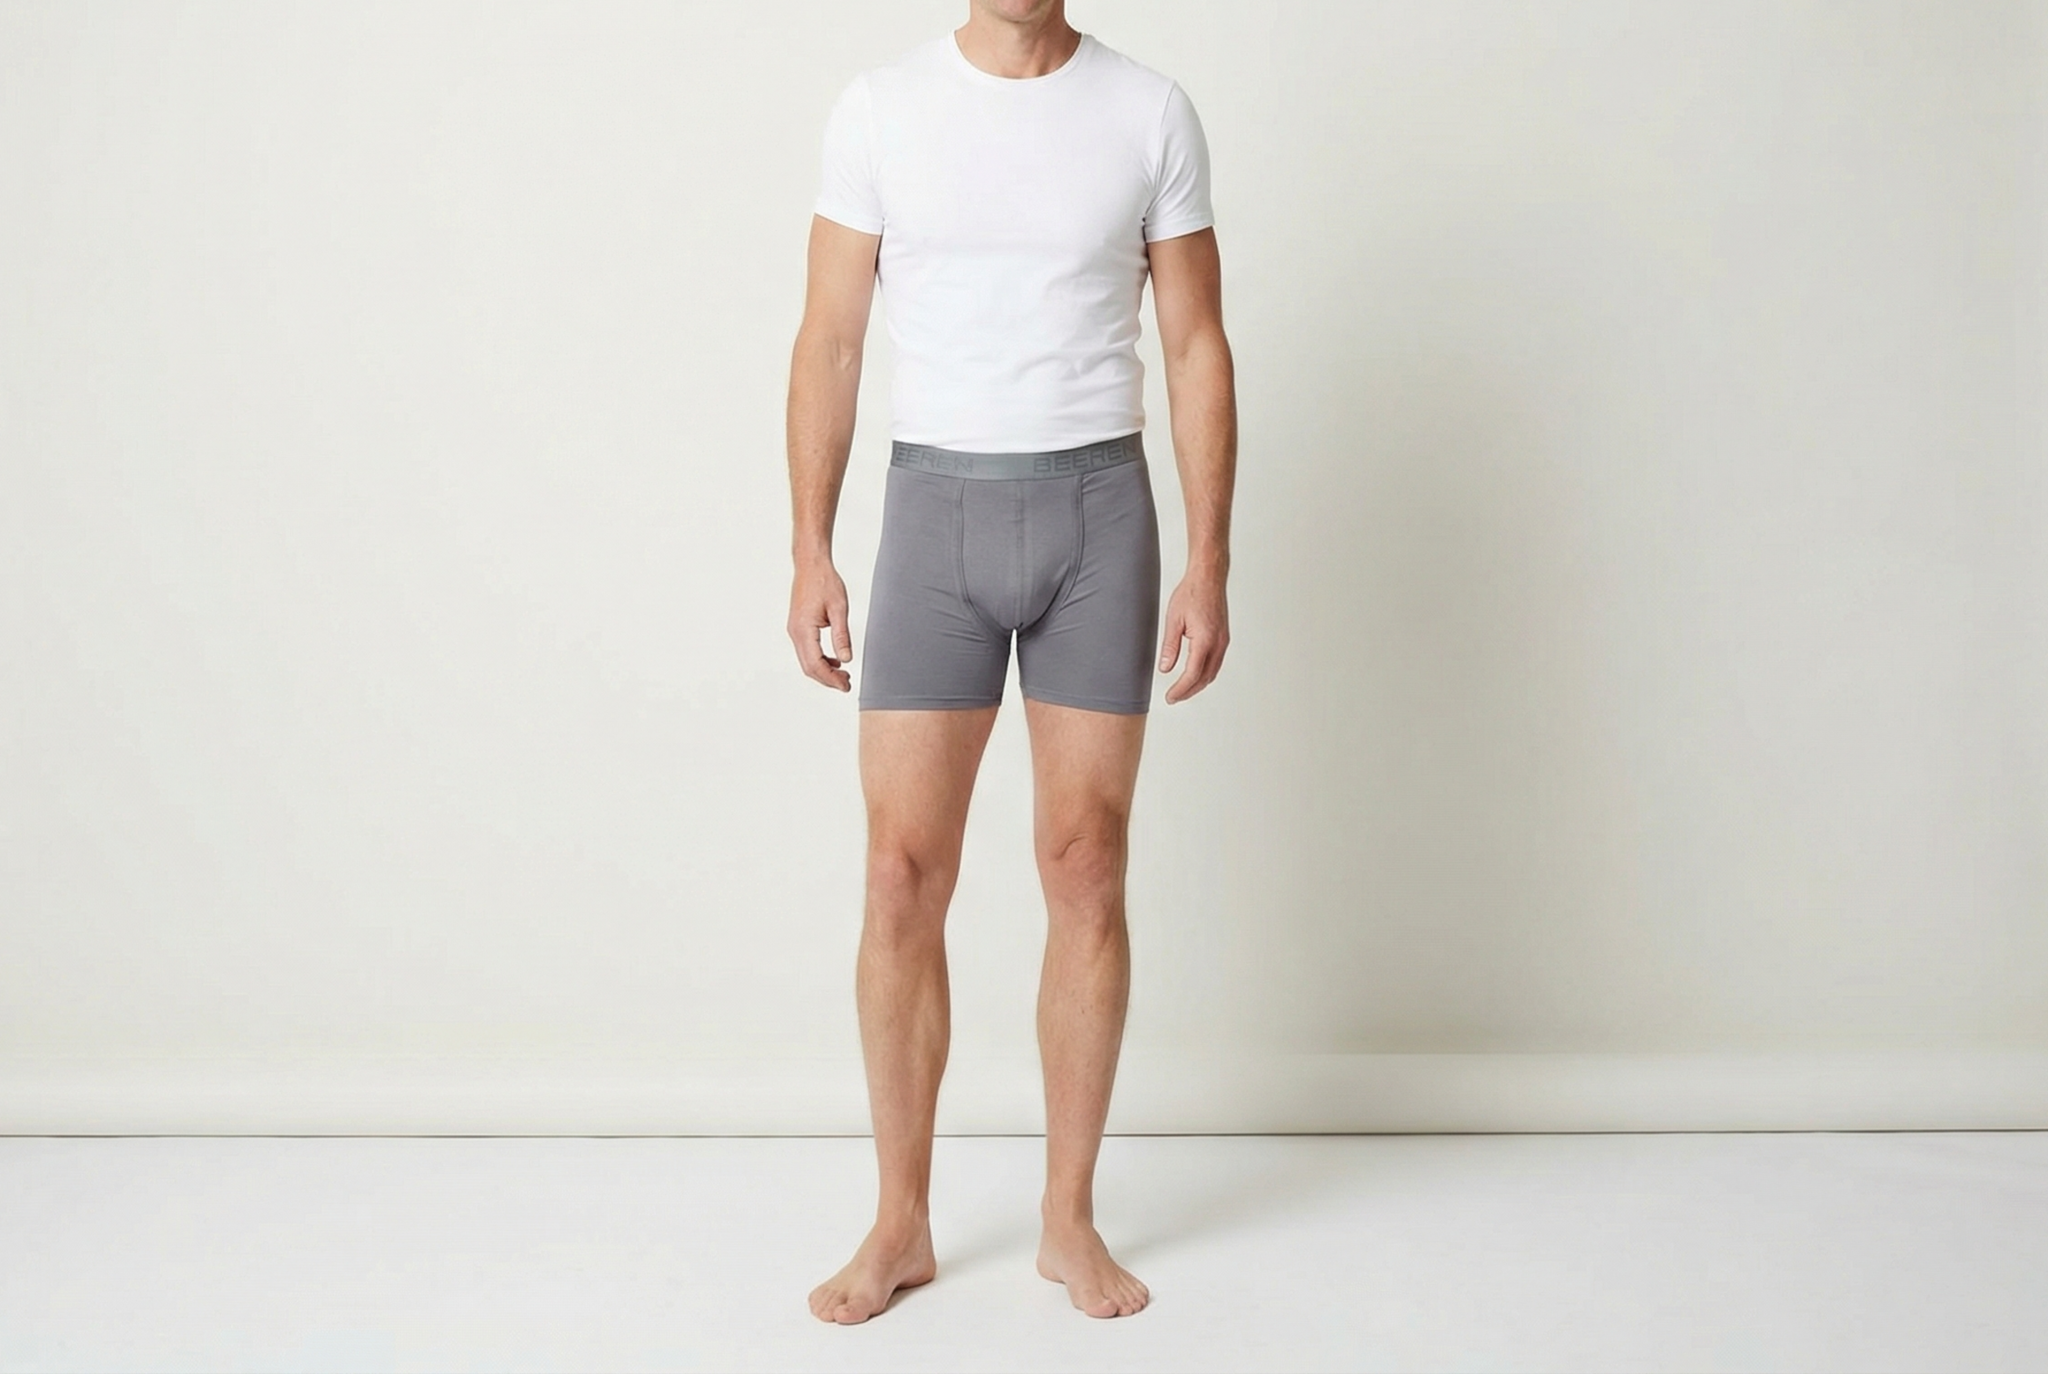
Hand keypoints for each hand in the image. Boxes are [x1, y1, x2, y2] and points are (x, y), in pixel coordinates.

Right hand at [789, 559, 852, 691]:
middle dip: (827, 679)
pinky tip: (835, 660)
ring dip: (824, 671)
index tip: (846, 686)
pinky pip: (806, 651)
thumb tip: (846, 659)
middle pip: (809, 667)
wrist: (810, 565)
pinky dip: (820, 660)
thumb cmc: (824, 581)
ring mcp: (795, 630)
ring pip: (807, 661)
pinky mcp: (798, 627)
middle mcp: (795, 632)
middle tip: (847, 685)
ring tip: (844, 675)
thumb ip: (842, 636)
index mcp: (803, 629)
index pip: (815, 664)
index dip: (831, 679)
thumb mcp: (839, 608)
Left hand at [1157, 569, 1227, 703]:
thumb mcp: (1173, 620)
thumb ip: (1170, 646)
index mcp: (1205, 640)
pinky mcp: (1223, 638)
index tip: (1170, 697)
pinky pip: (1216, 663)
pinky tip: (1194, 674)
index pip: (1192, 674)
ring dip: (1198, 684)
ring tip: (1182, 690)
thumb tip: (1165, 668)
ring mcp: (1223, 641)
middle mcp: (1218, 643)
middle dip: (1189, 691)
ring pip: (1212, 672)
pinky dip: (1205, 674)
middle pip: (1205, 678)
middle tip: (1173, 698)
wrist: (1208, 578)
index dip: (1180, 689)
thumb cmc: (1191, 593)